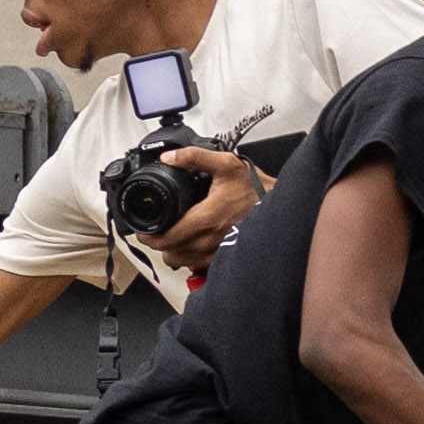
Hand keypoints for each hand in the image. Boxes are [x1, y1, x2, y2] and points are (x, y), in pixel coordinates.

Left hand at [130, 145, 265, 279]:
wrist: (280, 207)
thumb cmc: (256, 189)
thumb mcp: (226, 164)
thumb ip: (195, 157)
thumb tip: (169, 157)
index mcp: (206, 218)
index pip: (167, 238)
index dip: (149, 237)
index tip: (143, 231)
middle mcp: (210, 240)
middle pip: (171, 253)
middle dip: (159, 244)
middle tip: (155, 233)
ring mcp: (218, 252)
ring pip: (184, 262)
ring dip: (173, 252)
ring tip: (171, 239)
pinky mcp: (226, 258)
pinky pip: (199, 266)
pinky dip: (190, 258)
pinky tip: (190, 246)